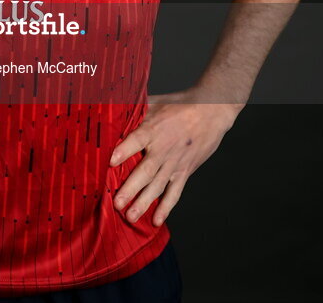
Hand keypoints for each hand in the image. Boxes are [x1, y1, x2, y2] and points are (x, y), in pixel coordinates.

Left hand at [109, 87, 241, 226]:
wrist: (212, 111)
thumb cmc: (180, 104)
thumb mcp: (155, 102)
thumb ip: (135, 109)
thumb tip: (112, 108)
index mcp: (154, 128)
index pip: (137, 140)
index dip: (124, 150)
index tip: (111, 161)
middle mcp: (164, 149)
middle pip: (146, 171)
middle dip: (130, 188)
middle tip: (117, 203)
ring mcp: (175, 163)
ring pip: (158, 186)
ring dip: (144, 202)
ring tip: (130, 217)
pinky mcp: (184, 171)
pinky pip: (174, 192)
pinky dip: (166, 207)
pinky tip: (157, 221)